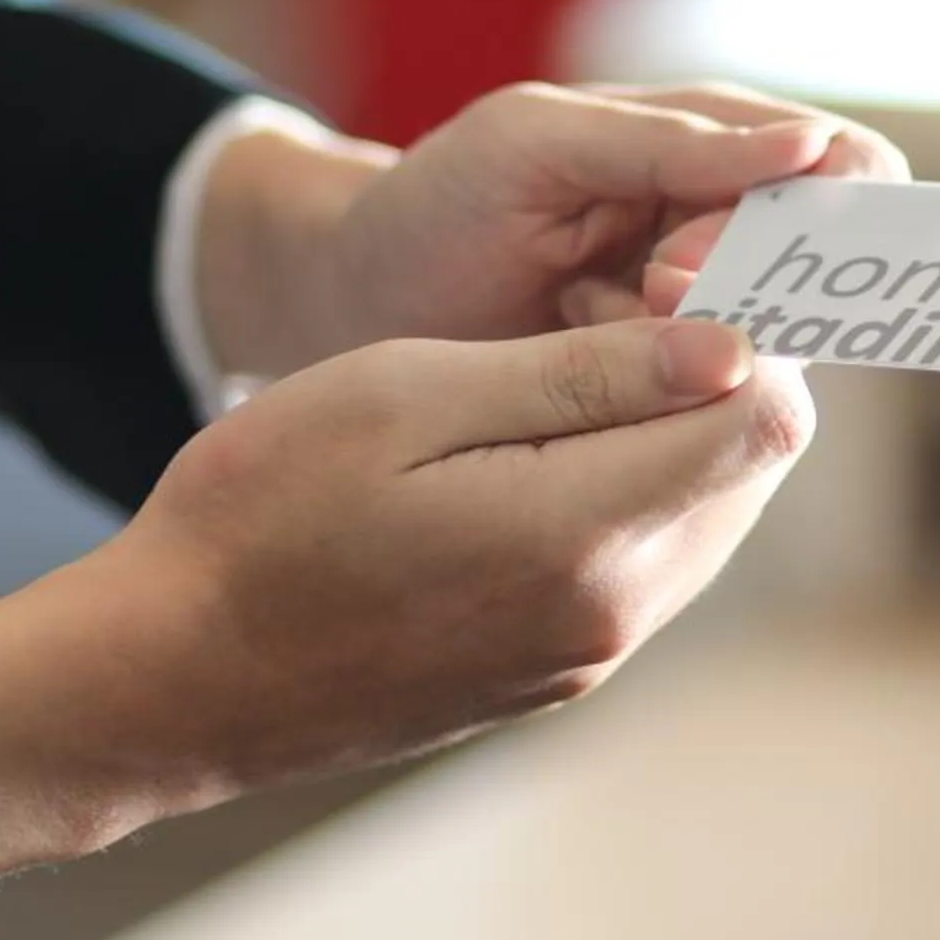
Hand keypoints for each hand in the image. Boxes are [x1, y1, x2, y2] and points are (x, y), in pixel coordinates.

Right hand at [0, 314, 808, 896]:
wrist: (171, 674)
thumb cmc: (263, 511)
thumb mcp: (410, 396)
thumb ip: (584, 374)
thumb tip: (733, 347)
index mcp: (585, 533)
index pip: (768, 419)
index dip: (748, 326)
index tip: (673, 266)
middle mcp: (613, 611)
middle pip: (751, 468)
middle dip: (717, 377)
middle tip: (618, 300)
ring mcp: (587, 655)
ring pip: (703, 515)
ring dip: (668, 434)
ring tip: (562, 372)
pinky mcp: (555, 673)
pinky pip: (644, 566)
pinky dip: (623, 493)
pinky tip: (532, 450)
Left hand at [199, 82, 907, 380]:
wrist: (354, 308)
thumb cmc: (438, 202)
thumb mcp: (536, 142)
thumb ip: (670, 142)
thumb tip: (812, 148)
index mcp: (717, 144)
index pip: (847, 166)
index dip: (829, 206)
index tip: (759, 240)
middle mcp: (729, 233)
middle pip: (817, 266)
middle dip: (748, 279)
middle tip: (655, 284)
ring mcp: (703, 322)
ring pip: (770, 346)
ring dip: (695, 339)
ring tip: (592, 309)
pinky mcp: (667, 399)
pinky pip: (714, 411)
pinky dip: (655, 390)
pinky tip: (579, 358)